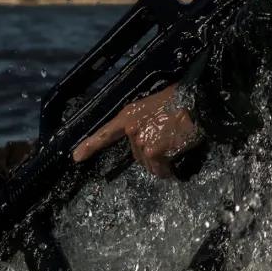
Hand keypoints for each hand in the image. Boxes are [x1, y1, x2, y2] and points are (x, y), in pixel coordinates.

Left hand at [72, 86, 201, 178]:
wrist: (195, 100)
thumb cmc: (180, 101)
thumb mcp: (154, 108)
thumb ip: (144, 123)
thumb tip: (148, 142)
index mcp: (129, 116)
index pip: (105, 133)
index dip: (90, 146)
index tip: (76, 157)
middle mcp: (131, 129)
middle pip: (137, 155)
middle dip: (151, 155)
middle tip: (168, 143)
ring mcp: (141, 141)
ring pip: (149, 164)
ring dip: (161, 164)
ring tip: (175, 149)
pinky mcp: (154, 151)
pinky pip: (161, 169)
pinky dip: (169, 169)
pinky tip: (178, 158)